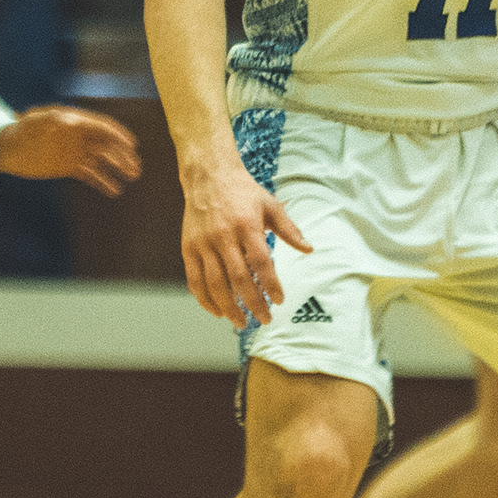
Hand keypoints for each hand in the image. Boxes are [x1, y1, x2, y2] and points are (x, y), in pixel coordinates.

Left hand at [0, 106, 142, 192]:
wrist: (7, 147)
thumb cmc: (20, 129)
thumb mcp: (33, 121)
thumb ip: (51, 120)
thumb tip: (71, 122)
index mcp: (76, 122)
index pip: (102, 128)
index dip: (118, 136)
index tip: (131, 145)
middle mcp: (79, 136)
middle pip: (107, 145)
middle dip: (122, 155)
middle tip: (135, 168)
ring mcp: (75, 152)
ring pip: (102, 160)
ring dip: (117, 168)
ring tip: (131, 177)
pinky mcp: (69, 166)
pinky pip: (90, 174)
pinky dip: (102, 182)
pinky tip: (114, 190)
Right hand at [176, 157, 309, 325]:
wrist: (209, 175)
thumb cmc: (243, 191)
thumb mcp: (270, 205)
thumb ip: (289, 230)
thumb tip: (308, 249)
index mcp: (247, 225)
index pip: (261, 262)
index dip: (271, 285)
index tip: (280, 300)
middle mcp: (223, 236)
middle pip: (239, 279)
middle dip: (253, 303)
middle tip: (264, 319)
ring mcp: (203, 243)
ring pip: (215, 284)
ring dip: (229, 308)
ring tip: (241, 322)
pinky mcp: (188, 248)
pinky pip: (194, 280)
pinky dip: (204, 299)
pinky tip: (217, 310)